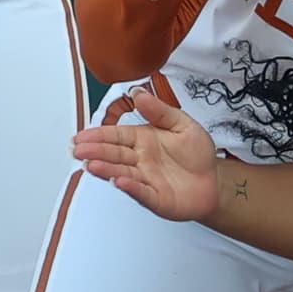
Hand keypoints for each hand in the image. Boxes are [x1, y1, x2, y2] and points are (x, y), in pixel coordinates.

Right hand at [71, 79, 223, 223]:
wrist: (214, 180)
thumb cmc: (197, 154)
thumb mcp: (182, 123)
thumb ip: (160, 110)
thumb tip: (140, 93)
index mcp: (143, 139)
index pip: (116, 135)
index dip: (98, 135)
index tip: (82, 135)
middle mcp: (140, 160)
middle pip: (113, 154)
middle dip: (95, 151)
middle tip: (78, 149)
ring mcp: (146, 179)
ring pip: (122, 172)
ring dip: (106, 169)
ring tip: (91, 165)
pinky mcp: (156, 198)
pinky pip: (142, 192)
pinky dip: (130, 187)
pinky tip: (119, 181)